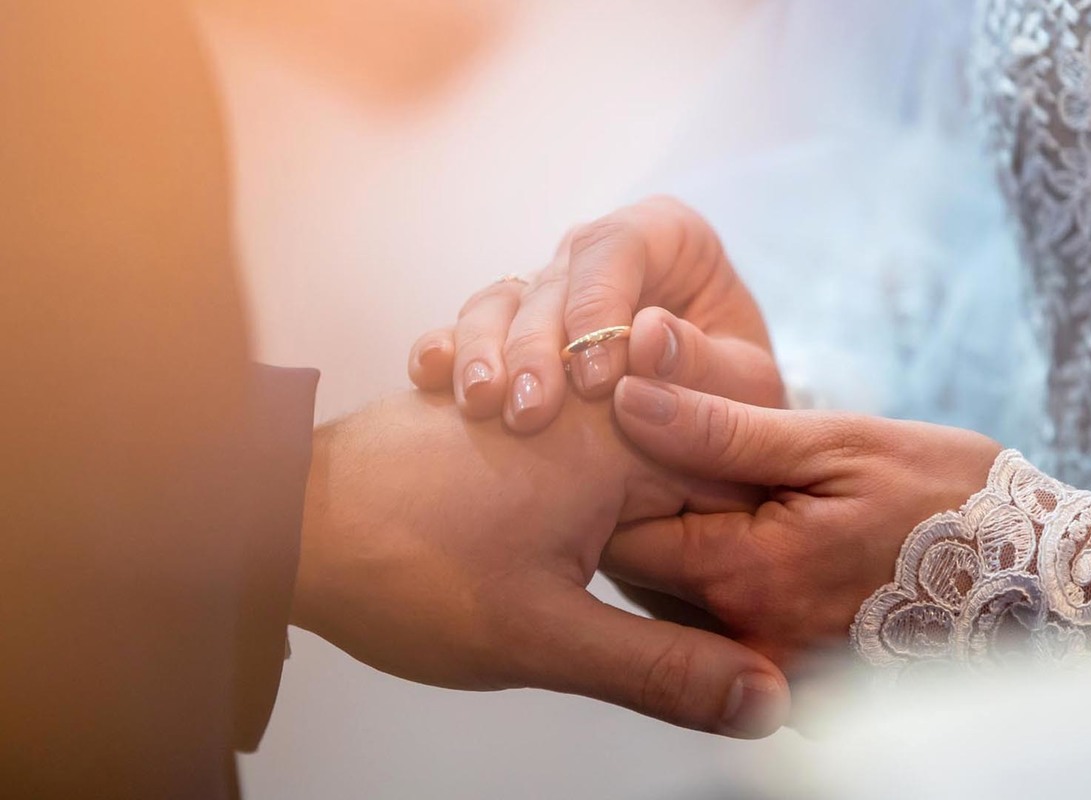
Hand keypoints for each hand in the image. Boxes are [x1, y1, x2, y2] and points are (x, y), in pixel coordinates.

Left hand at [290, 389, 790, 737]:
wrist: (281, 519)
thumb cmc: (401, 568)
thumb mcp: (544, 639)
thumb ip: (664, 669)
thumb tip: (765, 698)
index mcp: (621, 438)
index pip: (745, 479)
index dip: (759, 551)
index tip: (763, 604)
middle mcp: (591, 396)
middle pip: (697, 463)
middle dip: (706, 537)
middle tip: (704, 609)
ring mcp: (547, 396)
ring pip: (643, 455)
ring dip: (653, 517)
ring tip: (636, 580)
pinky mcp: (511, 411)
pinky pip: (589, 447)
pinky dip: (602, 496)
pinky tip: (581, 543)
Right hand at [408, 197, 783, 433]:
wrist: (707, 424)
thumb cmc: (736, 396)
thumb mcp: (747, 389)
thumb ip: (707, 364)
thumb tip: (645, 336)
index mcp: (667, 236)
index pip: (618, 247)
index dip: (598, 306)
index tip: (597, 382)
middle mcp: (599, 253)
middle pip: (551, 280)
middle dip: (535, 345)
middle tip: (530, 411)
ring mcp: (549, 287)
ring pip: (499, 300)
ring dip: (483, 352)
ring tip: (482, 407)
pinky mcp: (511, 328)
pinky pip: (465, 329)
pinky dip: (446, 352)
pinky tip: (430, 382)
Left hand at [603, 377, 1002, 671]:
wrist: (1044, 585)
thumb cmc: (949, 498)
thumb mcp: (838, 444)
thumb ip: (722, 428)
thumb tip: (628, 395)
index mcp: (747, 574)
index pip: (621, 534)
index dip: (614, 484)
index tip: (634, 444)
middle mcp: (747, 640)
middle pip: (641, 579)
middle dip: (642, 518)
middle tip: (678, 465)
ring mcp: (775, 676)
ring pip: (678, 610)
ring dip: (682, 553)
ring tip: (720, 499)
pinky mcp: (800, 692)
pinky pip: (723, 638)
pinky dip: (723, 590)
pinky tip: (759, 548)